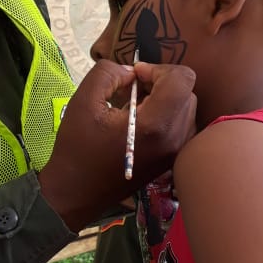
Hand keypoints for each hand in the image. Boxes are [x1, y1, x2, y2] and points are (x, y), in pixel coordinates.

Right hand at [38, 60, 195, 231]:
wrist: (76, 193)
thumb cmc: (77, 148)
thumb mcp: (83, 100)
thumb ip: (108, 73)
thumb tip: (131, 71)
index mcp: (155, 124)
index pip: (182, 79)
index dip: (158, 69)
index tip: (134, 76)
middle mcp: (174, 139)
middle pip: (187, 92)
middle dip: (161, 83)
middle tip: (132, 90)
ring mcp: (175, 152)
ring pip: (187, 109)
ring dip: (165, 99)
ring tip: (135, 108)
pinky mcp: (171, 161)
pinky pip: (182, 127)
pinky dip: (166, 117)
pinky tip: (140, 125)